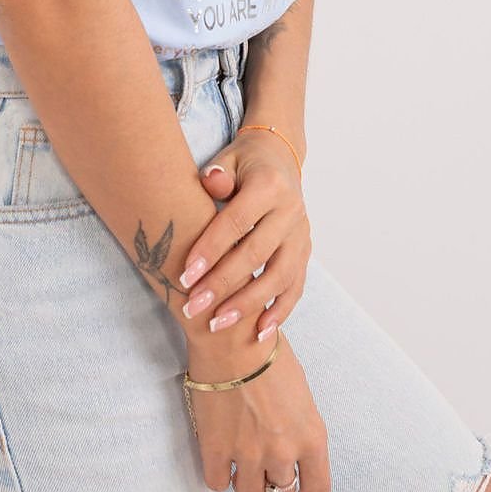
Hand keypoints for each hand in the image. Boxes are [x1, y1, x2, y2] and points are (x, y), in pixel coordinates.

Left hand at [179, 130, 310, 340]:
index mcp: (269, 186)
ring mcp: (302, 234)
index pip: (236, 222)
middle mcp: (291, 211)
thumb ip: (218, 173)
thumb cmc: (243, 162)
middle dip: (223, 284)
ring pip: (279, 276)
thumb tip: (210, 183)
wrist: (279, 158)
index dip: (210, 249)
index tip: (185, 275)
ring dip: (249, 304)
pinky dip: (279, 311)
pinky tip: (259, 332)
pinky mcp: (306, 252)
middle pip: (256, 254)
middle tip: (193, 306)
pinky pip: (296, 286)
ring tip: (218, 324)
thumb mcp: (229, 158)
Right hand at [185, 329, 330, 491]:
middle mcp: (283, 451)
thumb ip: (299, 425)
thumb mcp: (300, 392)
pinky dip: (219, 475)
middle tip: (263, 470)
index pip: (317, 488)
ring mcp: (248, 453)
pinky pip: (217, 483)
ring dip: (246, 481)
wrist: (232, 337)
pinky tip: (219, 459)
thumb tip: (291, 444)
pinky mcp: (216, 449)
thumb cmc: (267, 352)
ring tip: (239, 462)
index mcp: (311, 436)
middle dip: (273, 484)